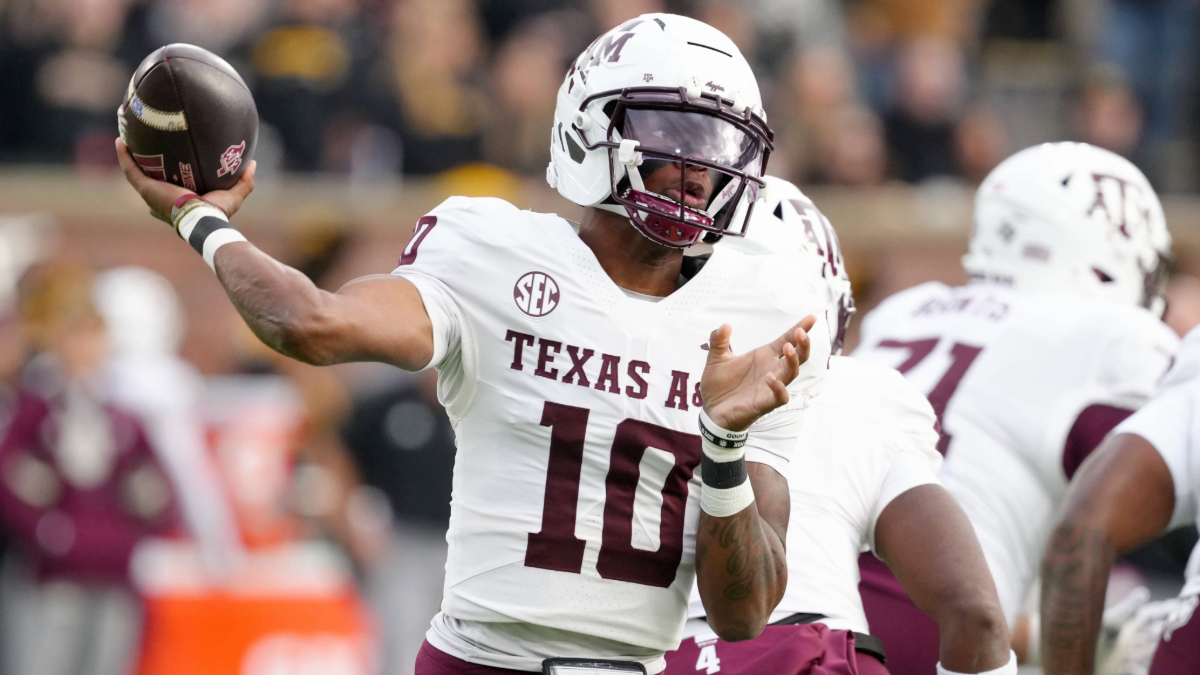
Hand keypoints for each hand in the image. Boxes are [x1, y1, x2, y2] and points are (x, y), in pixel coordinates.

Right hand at [116, 138, 255, 222]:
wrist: (202, 218)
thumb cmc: (216, 212)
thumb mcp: (233, 195)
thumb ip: (244, 181)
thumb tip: (251, 163)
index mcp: (177, 202)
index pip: (167, 192)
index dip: (163, 179)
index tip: (163, 164)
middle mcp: (160, 199)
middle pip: (148, 179)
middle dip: (143, 163)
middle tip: (141, 145)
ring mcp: (150, 193)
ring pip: (135, 171)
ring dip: (128, 155)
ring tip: (126, 135)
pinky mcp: (145, 189)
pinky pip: (130, 170)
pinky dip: (124, 156)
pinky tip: (121, 140)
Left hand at [700, 316, 814, 430]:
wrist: (712, 411)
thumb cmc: (719, 385)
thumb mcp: (715, 359)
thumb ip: (718, 341)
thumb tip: (724, 325)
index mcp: (764, 356)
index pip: (787, 340)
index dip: (800, 328)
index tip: (812, 317)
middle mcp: (772, 370)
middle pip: (797, 356)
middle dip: (802, 344)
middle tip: (800, 332)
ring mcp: (770, 387)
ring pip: (791, 374)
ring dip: (793, 361)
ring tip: (787, 349)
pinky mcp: (764, 403)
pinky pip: (780, 397)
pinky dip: (779, 388)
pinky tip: (771, 378)